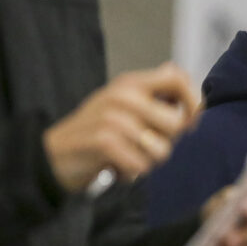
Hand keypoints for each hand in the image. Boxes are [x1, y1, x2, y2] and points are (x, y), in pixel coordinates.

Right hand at [43, 62, 199, 191]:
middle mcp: (123, 96)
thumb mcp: (121, 104)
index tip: (190, 122)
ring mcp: (113, 118)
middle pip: (176, 123)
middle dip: (166, 143)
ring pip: (161, 150)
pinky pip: (141, 165)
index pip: (178, 79)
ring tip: (126, 156)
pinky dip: (131, 173)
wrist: (52, 155)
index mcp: (130, 83)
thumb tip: (179, 72)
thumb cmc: (96, 132)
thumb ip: (151, 93)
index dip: (193, 101)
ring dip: (147, 161)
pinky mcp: (104, 142)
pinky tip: (115, 166)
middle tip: (142, 146)